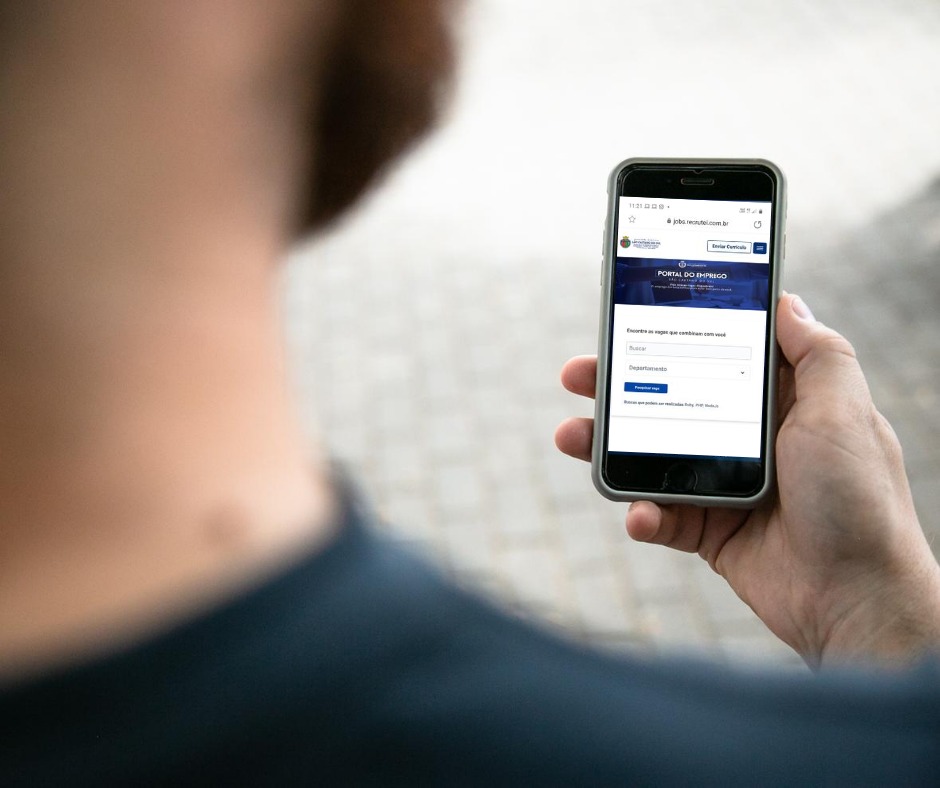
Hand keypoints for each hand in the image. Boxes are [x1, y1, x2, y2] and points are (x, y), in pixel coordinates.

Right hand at [555, 294, 939, 666]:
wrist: (857, 599)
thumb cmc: (860, 501)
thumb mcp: (845, 412)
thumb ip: (818, 354)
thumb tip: (788, 303)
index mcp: (784, 405)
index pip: (717, 357)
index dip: (674, 338)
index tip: (631, 321)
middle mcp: (751, 440)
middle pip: (672, 402)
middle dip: (620, 388)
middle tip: (578, 375)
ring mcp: (726, 486)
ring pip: (653, 457)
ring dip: (608, 448)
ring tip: (572, 436)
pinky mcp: (711, 531)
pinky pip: (663, 516)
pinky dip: (643, 514)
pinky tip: (639, 513)